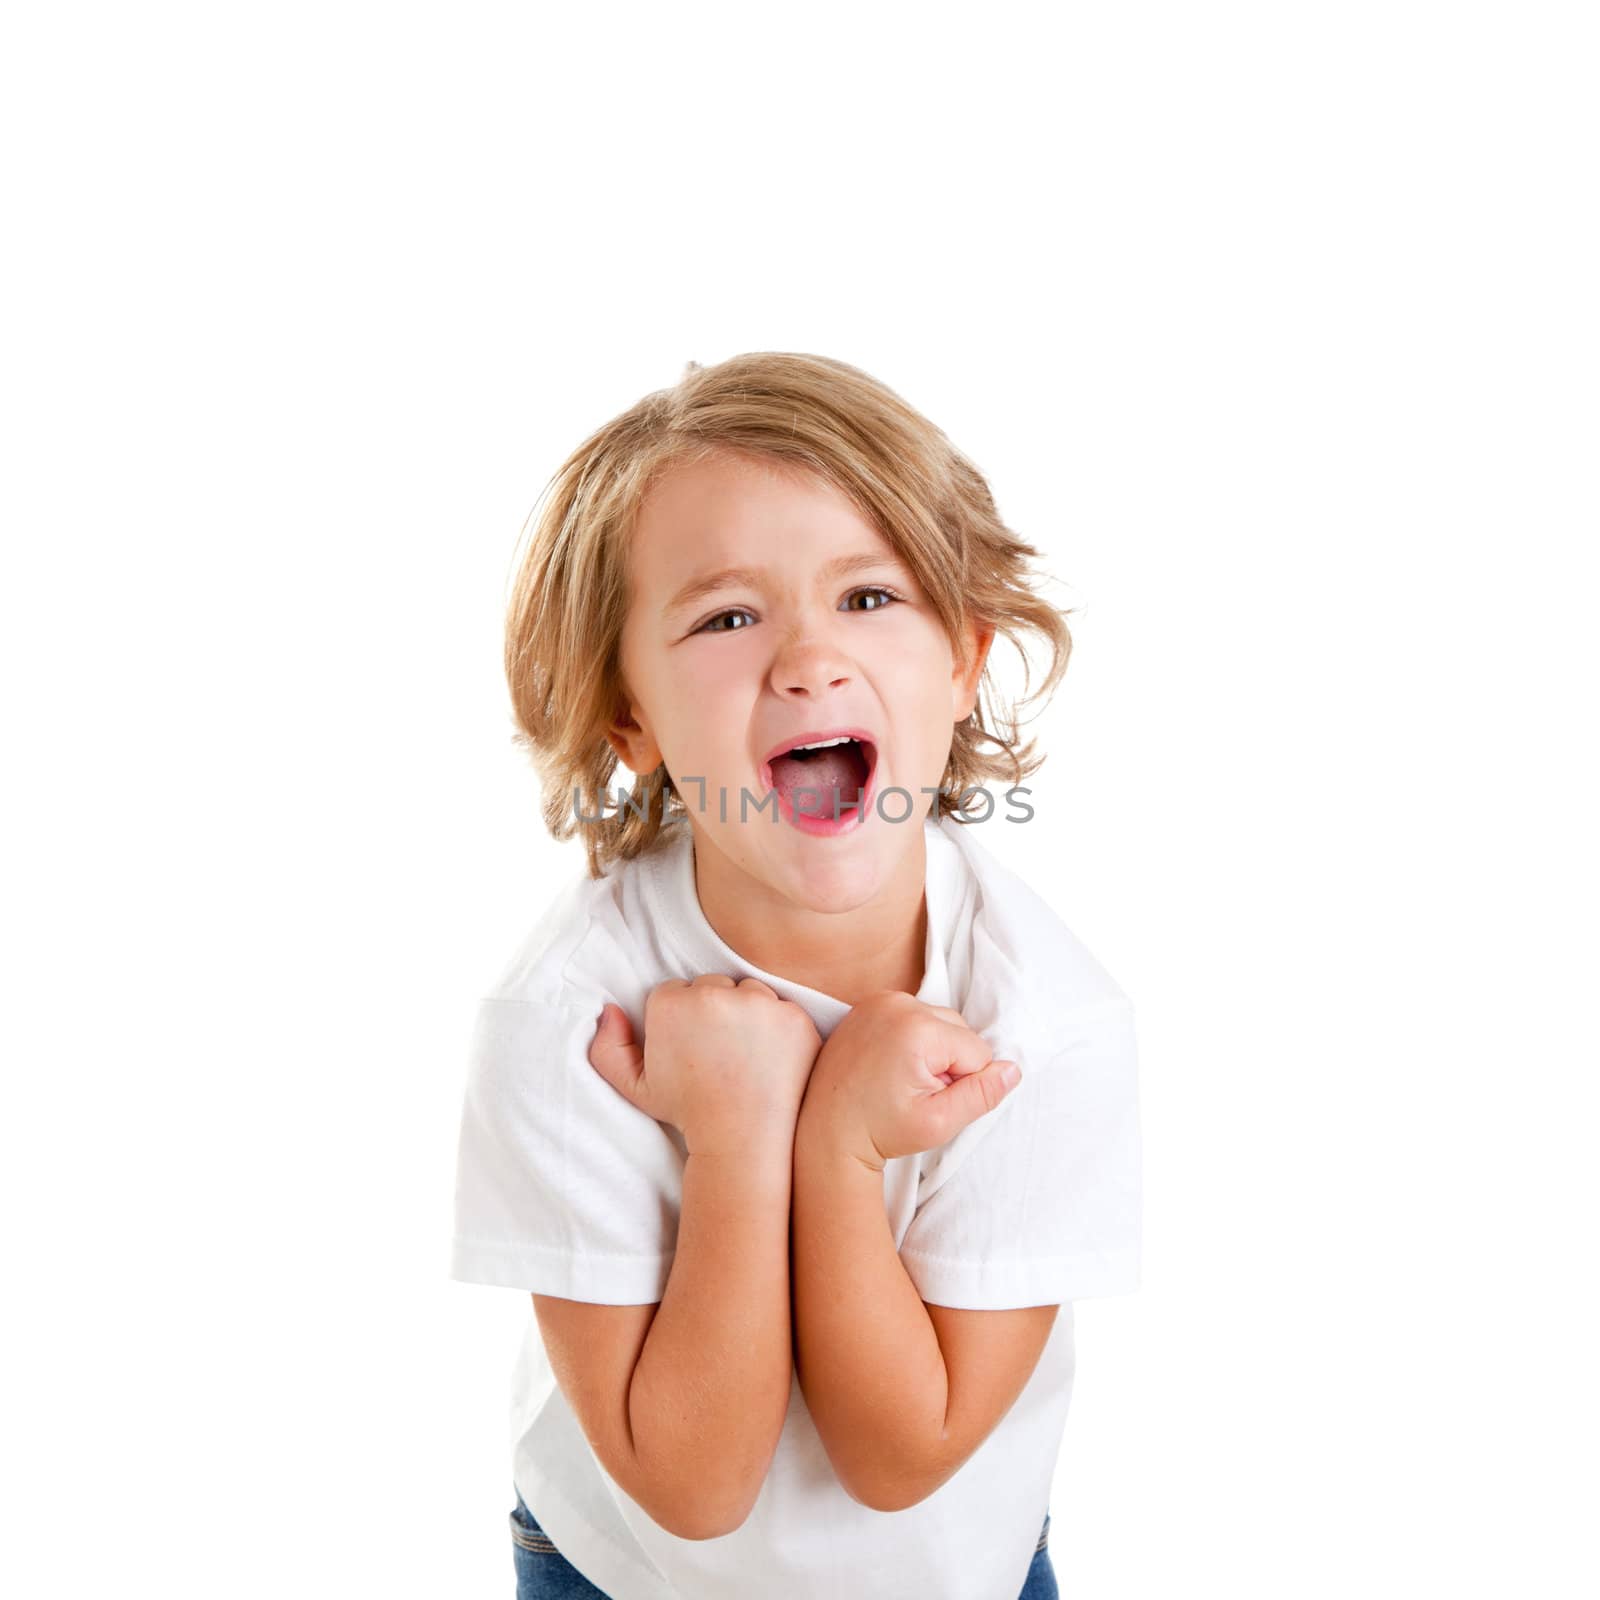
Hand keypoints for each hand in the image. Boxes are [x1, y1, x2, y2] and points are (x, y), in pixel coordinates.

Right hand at [588, 975, 822, 1156]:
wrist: (741, 1137)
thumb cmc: (687, 1112)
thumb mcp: (634, 1088)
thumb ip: (608, 1048)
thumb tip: (611, 1010)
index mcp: (671, 1003)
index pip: (675, 991)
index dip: (680, 1020)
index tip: (688, 1048)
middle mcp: (714, 994)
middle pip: (712, 986)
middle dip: (713, 1012)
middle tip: (716, 1054)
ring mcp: (759, 1003)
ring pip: (748, 993)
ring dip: (746, 1014)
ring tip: (742, 1056)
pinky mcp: (793, 1015)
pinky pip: (781, 1009)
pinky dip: (778, 1029)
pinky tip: (769, 1059)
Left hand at [797, 990, 1019, 1170]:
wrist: (826, 1132)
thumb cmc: (881, 1131)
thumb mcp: (939, 1122)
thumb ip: (982, 1094)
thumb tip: (1013, 1069)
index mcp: (917, 1028)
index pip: (978, 1050)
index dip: (963, 1083)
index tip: (929, 1101)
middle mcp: (897, 1003)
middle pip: (959, 1031)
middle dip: (949, 1064)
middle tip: (914, 1093)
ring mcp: (879, 1001)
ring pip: (938, 1024)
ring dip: (932, 1052)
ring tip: (901, 1081)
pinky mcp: (868, 1006)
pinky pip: (913, 1018)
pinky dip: (912, 1041)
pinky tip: (890, 1068)